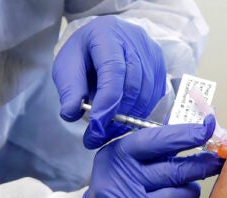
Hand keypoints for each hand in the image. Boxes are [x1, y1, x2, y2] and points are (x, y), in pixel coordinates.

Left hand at [52, 15, 165, 148]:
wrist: (102, 41)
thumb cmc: (83, 54)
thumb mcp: (66, 67)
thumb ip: (69, 89)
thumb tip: (71, 114)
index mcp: (106, 34)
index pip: (113, 70)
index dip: (106, 101)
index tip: (96, 127)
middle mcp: (134, 40)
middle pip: (133, 85)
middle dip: (116, 116)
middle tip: (98, 136)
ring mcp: (151, 53)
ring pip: (146, 94)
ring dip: (128, 119)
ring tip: (108, 132)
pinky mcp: (160, 66)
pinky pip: (154, 97)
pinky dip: (140, 114)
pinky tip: (123, 122)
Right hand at [81, 115, 223, 197]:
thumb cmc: (118, 186)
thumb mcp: (124, 159)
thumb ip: (154, 148)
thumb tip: (196, 136)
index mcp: (119, 155)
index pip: (158, 141)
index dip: (186, 135)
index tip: (207, 129)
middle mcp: (124, 180)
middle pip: (176, 170)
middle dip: (202, 166)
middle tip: (216, 162)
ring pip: (183, 195)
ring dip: (189, 193)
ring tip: (181, 192)